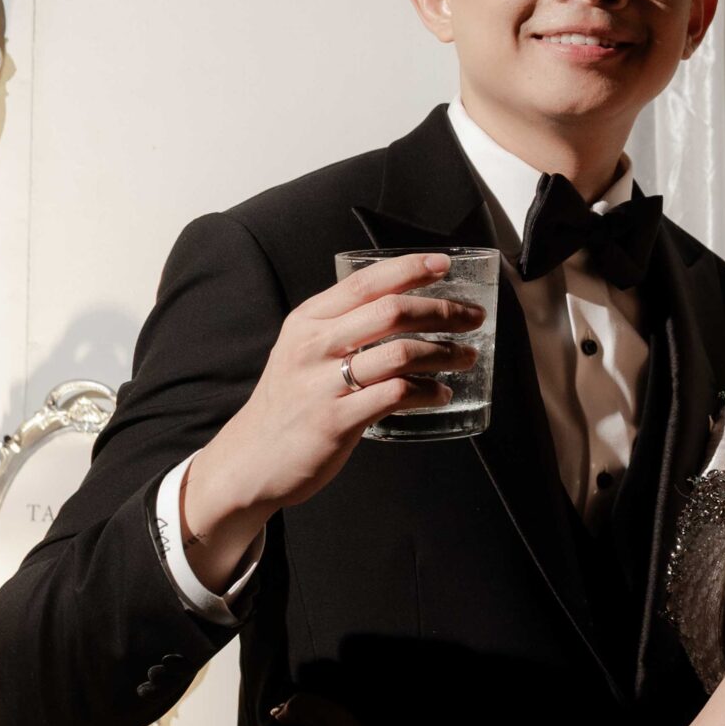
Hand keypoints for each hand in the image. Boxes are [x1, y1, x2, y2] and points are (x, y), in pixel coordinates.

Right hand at [182, 252, 484, 586]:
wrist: (250, 461)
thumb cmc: (288, 404)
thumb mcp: (301, 353)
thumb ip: (341, 330)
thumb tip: (402, 311)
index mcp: (307, 321)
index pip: (364, 282)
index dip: (409, 269)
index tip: (444, 264)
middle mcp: (313, 346)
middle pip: (391, 311)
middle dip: (442, 310)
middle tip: (473, 317)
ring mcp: (323, 384)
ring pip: (400, 353)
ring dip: (444, 352)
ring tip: (466, 356)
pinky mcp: (335, 421)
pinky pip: (396, 396)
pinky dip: (428, 392)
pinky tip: (442, 393)